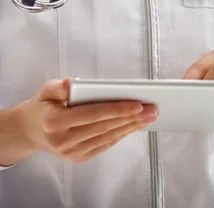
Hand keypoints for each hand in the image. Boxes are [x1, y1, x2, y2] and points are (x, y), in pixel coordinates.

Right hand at [22, 79, 156, 163]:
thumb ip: (59, 87)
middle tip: (152, 109)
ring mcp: (71, 152)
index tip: (138, 104)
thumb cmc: (45, 106)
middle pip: (104, 127)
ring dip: (131, 127)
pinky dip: (122, 134)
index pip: (93, 114)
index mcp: (55, 121)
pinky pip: (105, 145)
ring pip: (108, 137)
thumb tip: (72, 84)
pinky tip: (135, 125)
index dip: (117, 109)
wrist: (33, 130)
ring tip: (149, 116)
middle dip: (132, 118)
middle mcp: (62, 140)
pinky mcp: (79, 157)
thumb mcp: (47, 91)